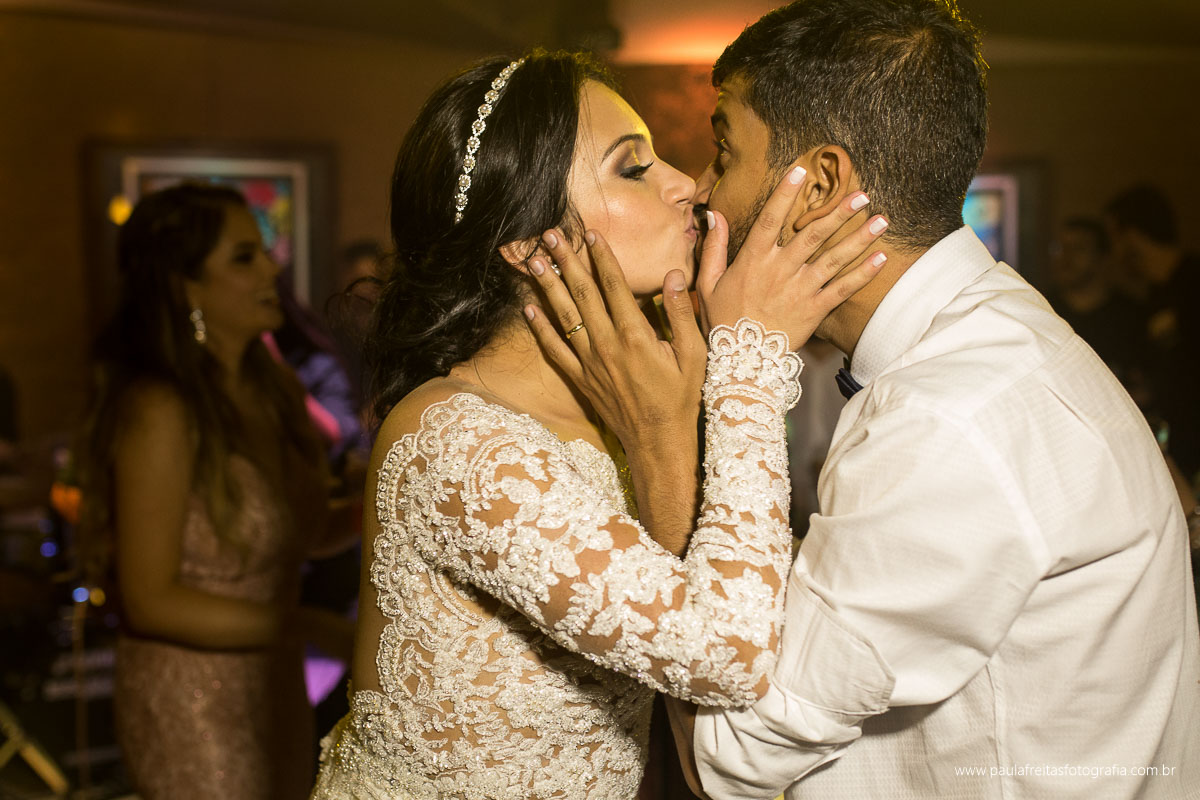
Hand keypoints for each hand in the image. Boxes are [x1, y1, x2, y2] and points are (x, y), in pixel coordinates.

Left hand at [523, 228, 705, 554]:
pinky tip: (528, 307)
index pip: (614, 287)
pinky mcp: (581, 379)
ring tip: (535, 260)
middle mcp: (607, 345)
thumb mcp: (695, 355)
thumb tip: (674, 276)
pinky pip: (555, 350)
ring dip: (549, 286)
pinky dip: (540, 328)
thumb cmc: (681, 398)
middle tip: (551, 235)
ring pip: (564, 316)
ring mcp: (590, 363)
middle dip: (567, 261)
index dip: (601, 258)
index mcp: (636, 336)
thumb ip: (683, 314)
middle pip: (583, 294)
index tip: (591, 233)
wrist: (658, 441)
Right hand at [698, 163, 888, 348]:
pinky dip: (863, 275)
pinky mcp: (815, 310)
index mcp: (753, 260)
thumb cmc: (722, 321)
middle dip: (839, 212)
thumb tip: (714, 215)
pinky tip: (881, 259)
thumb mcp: (708, 283)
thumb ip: (714, 247)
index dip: (784, 194)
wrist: (741, 361)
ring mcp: (800, 290)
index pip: (770, 219)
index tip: (800, 170)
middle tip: (862, 194)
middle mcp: (780, 270)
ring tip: (882, 220)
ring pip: (834, 259)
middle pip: (814, 234)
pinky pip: (843, 290)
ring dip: (860, 238)